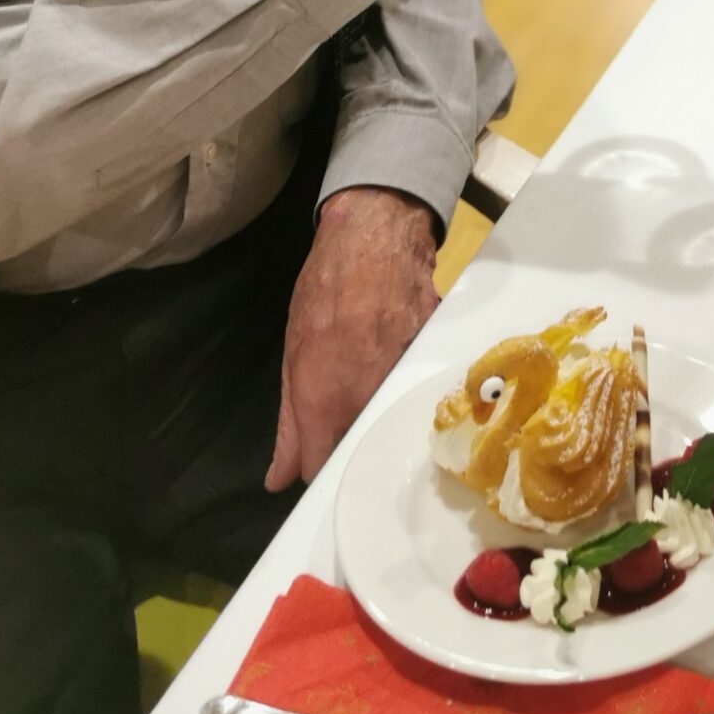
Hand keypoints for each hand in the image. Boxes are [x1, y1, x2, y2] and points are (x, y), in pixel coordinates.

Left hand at [267, 187, 440, 490]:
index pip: (322, 467)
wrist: (375, 235)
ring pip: (394, 420)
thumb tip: (280, 478)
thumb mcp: (293, 356)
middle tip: (343, 413)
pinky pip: (417, 387)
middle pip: (364, 448)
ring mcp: (406, 377)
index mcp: (326, 400)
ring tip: (370, 378)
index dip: (317, 470)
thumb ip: (289, 426)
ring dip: (382, 411)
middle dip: (352, 442)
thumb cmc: (324, 289)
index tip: (316, 460)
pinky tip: (396, 358)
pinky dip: (406, 381)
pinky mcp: (433, 357)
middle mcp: (369, 397)